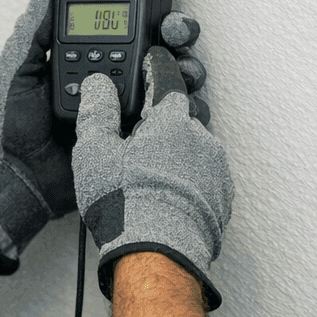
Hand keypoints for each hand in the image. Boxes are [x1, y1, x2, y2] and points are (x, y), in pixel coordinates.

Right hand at [72, 46, 233, 308]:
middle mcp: (201, 137)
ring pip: (194, 144)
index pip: (165, 76)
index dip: (153, 66)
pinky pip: (204, 174)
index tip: (149, 61)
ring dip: (174, 149)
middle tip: (138, 128)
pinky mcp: (221, 197)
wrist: (160, 256)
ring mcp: (215, 168)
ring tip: (147, 168)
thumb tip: (97, 85)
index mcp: (171, 119)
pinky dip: (186, 177)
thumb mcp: (94, 152)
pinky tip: (165, 191)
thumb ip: (96, 112)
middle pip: (181, 112)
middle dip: (161, 117)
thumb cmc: (127, 206)